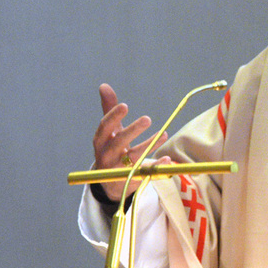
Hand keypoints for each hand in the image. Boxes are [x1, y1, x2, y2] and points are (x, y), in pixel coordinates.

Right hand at [92, 83, 168, 200]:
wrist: (110, 182)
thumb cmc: (112, 149)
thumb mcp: (110, 131)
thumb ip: (108, 109)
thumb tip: (104, 85)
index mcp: (100, 141)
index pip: (104, 128)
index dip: (113, 117)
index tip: (125, 106)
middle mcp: (106, 156)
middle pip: (118, 143)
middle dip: (132, 131)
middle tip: (147, 119)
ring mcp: (118, 169)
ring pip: (133, 158)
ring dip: (148, 145)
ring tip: (164, 134)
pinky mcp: (131, 179)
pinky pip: (145, 173)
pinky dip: (156, 166)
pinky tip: (167, 158)